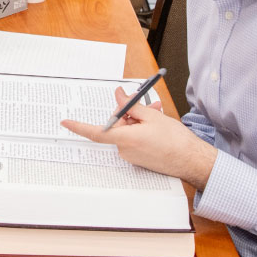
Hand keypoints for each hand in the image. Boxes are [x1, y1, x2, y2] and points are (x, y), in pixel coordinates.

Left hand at [61, 87, 216, 190]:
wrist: (192, 160)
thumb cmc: (175, 140)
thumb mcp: (151, 116)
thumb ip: (131, 106)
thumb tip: (120, 96)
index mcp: (125, 139)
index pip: (96, 132)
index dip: (79, 127)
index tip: (65, 122)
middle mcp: (125, 150)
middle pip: (117, 125)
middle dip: (129, 113)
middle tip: (145, 104)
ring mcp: (132, 156)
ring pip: (128, 130)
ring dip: (139, 120)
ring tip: (156, 113)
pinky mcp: (139, 159)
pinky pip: (134, 139)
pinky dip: (142, 130)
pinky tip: (156, 125)